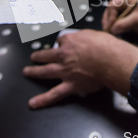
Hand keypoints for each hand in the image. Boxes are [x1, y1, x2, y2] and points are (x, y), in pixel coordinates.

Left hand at [23, 29, 137, 108]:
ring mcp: (65, 71)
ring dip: (34, 72)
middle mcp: (64, 56)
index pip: (61, 41)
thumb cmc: (107, 46)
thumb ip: (86, 37)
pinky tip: (33, 103)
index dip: (62, 43)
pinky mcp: (70, 85)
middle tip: (34, 56)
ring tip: (27, 72)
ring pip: (45, 71)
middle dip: (39, 56)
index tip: (62, 45)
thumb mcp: (95, 34)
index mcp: (70, 42)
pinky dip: (43, 100)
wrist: (110, 60)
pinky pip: (54, 94)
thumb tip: (86, 39)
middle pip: (47, 54)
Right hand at [102, 0, 137, 35]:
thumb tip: (112, 29)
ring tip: (110, 34)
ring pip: (111, 17)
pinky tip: (115, 33)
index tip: (110, 27)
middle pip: (109, 11)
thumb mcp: (137, 20)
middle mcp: (122, 3)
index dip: (109, 17)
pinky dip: (114, 27)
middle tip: (107, 32)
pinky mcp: (125, 17)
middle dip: (108, 21)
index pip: (112, 6)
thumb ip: (124, 24)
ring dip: (110, 25)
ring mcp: (123, 10)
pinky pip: (116, 21)